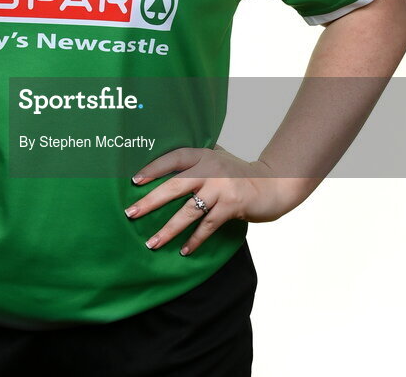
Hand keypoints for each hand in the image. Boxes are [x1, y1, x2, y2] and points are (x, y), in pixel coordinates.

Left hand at [124, 145, 299, 255]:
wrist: (274, 183)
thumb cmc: (239, 173)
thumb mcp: (218, 158)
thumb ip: (197, 160)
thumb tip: (164, 168)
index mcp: (203, 155)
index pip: (173, 158)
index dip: (153, 168)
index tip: (134, 181)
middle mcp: (211, 169)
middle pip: (175, 185)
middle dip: (151, 201)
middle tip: (131, 213)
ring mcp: (221, 188)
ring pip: (189, 210)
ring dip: (169, 228)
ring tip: (152, 243)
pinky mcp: (232, 206)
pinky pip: (208, 226)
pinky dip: (195, 239)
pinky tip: (184, 250)